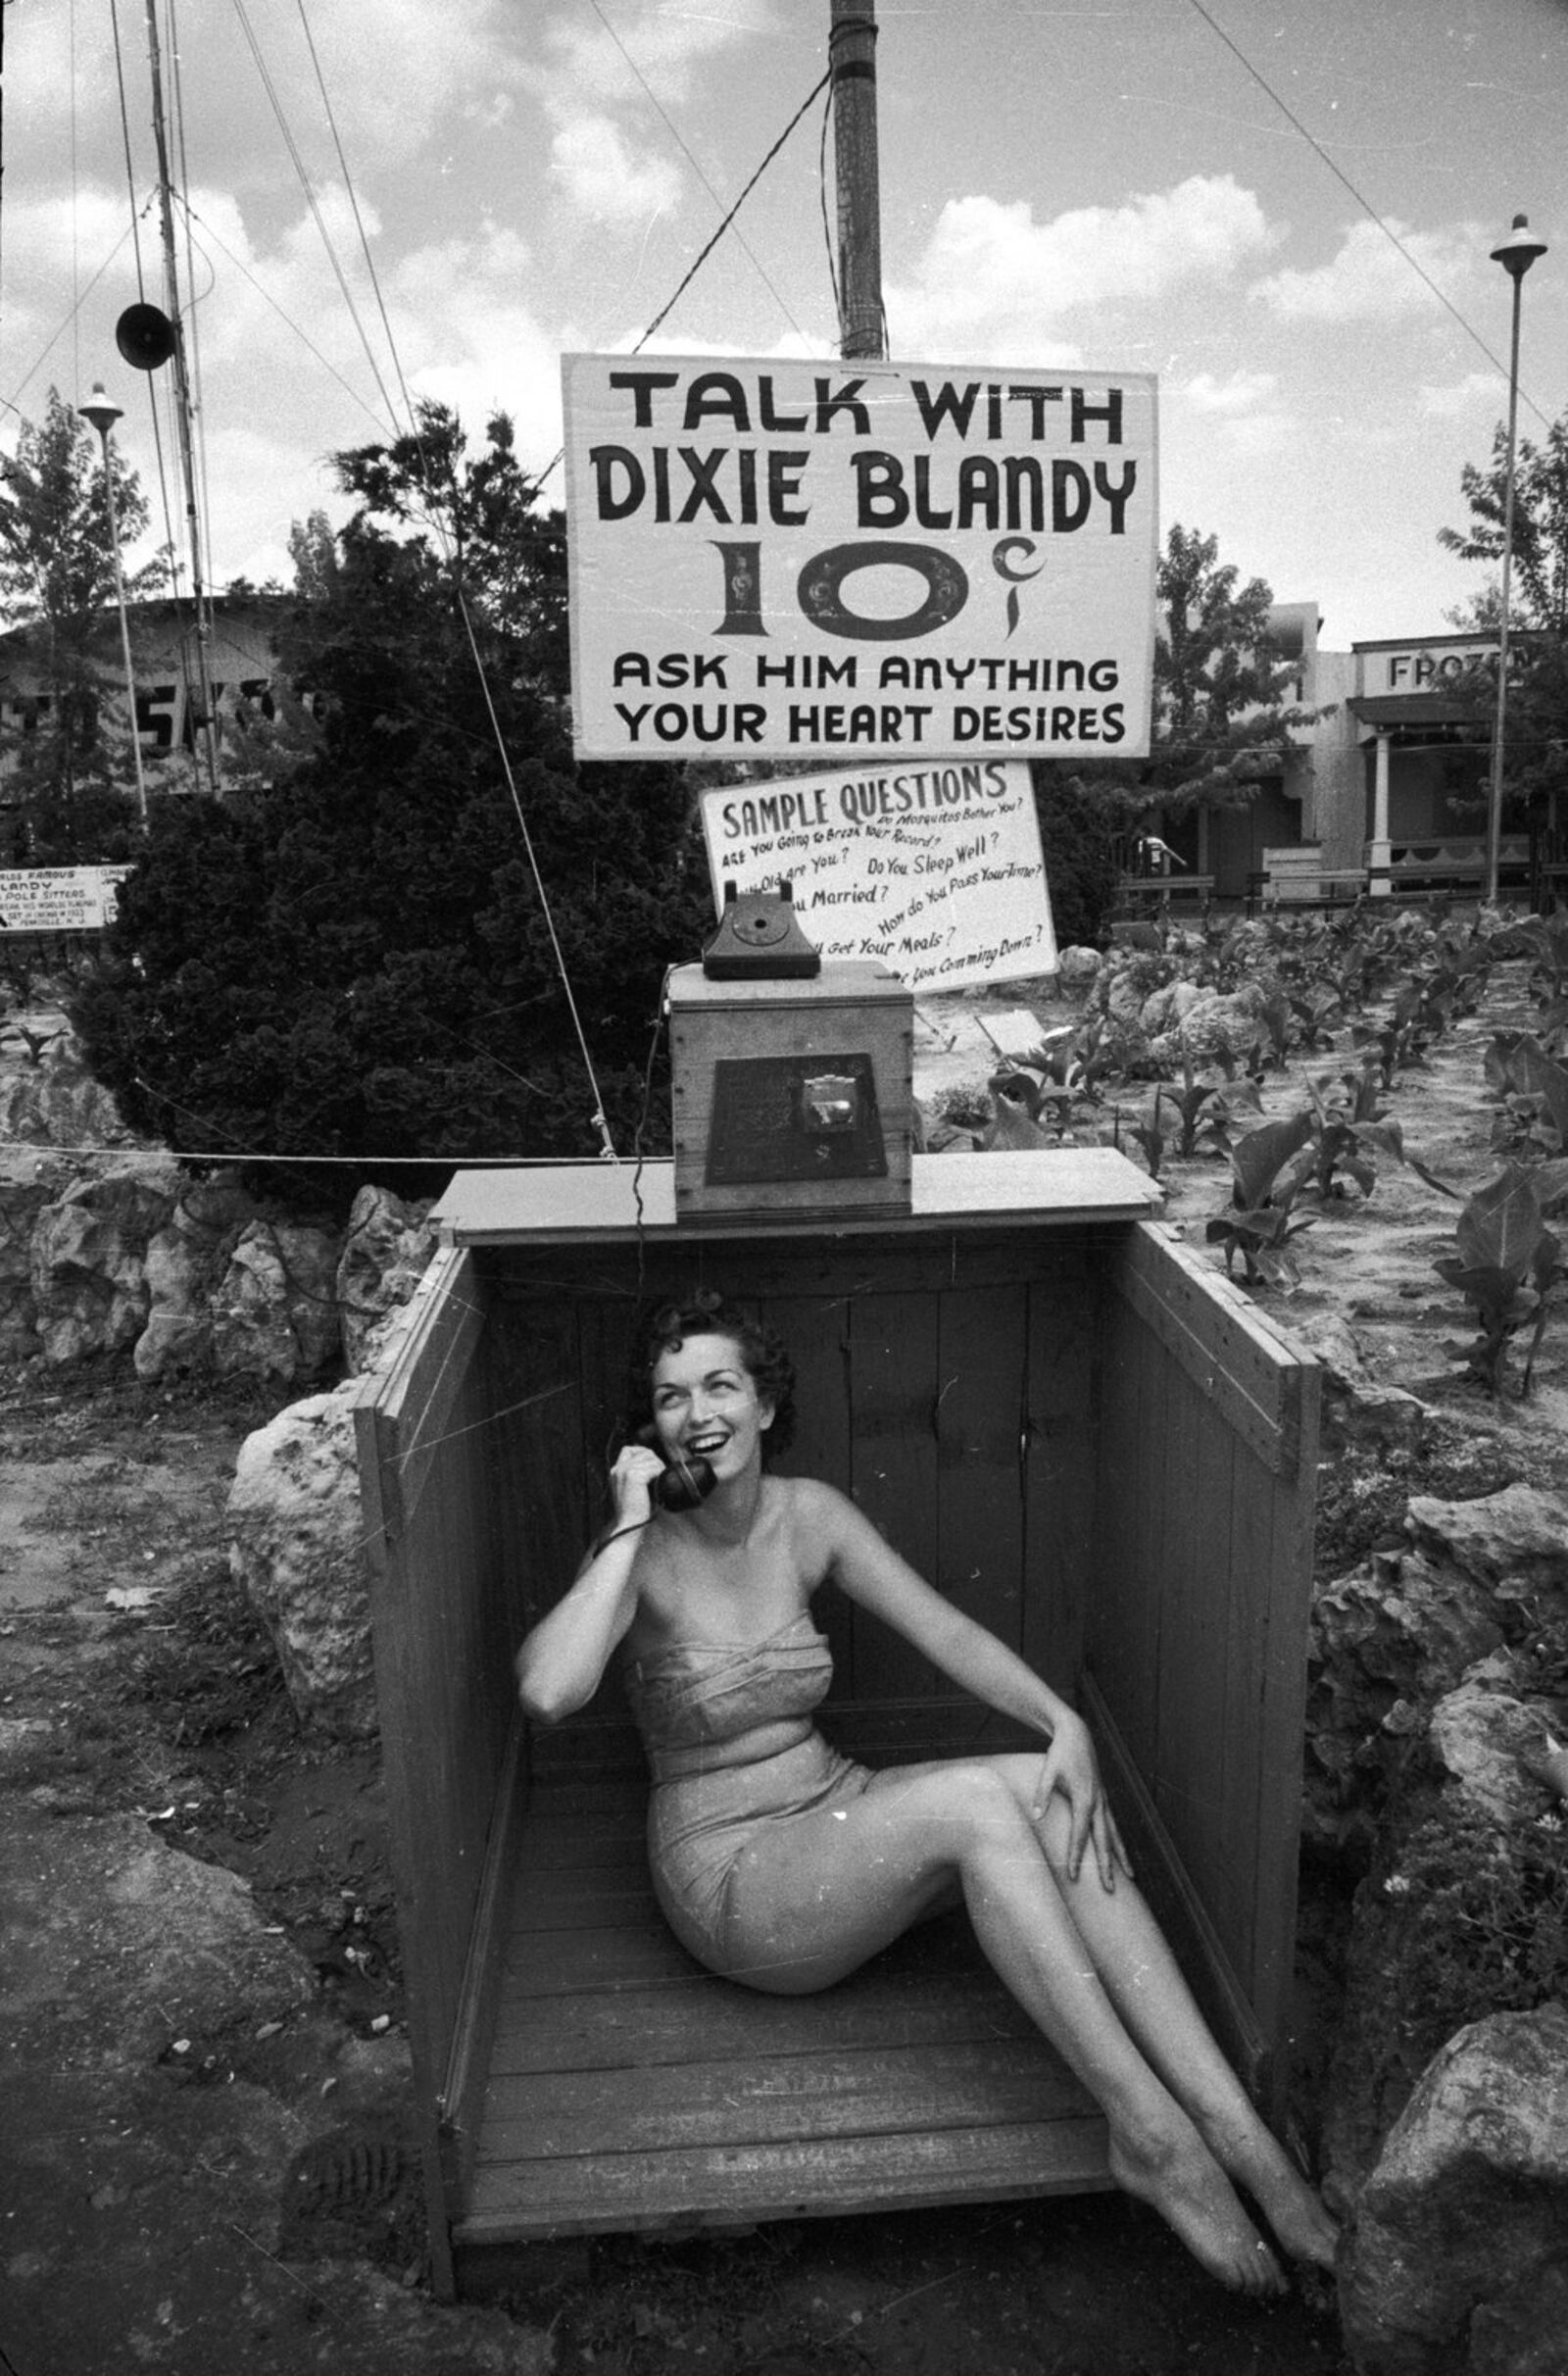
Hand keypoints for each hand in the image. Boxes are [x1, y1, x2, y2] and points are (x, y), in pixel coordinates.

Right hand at [609, 1441, 665, 1528]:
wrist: (629, 1526)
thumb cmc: (636, 1511)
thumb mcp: (636, 1488)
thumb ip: (641, 1473)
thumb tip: (658, 1462)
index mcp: (616, 1471)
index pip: (630, 1449)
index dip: (644, 1454)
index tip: (653, 1468)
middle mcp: (618, 1469)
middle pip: (645, 1452)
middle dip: (656, 1463)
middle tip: (658, 1480)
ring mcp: (624, 1471)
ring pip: (651, 1458)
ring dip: (659, 1469)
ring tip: (657, 1484)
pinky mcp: (632, 1475)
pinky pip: (654, 1468)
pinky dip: (659, 1476)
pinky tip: (656, 1487)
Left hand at [1030, 1710, 1131, 1892]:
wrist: (1076, 1734)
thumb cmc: (1060, 1753)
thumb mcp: (1048, 1771)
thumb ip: (1042, 1794)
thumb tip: (1036, 1816)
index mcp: (1084, 1799)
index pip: (1080, 1835)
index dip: (1076, 1856)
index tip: (1073, 1876)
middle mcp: (1098, 1803)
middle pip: (1104, 1841)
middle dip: (1107, 1866)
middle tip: (1109, 1890)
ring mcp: (1104, 1801)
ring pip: (1115, 1834)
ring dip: (1121, 1857)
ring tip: (1130, 1878)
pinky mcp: (1104, 1798)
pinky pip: (1113, 1825)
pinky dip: (1118, 1841)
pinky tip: (1120, 1852)